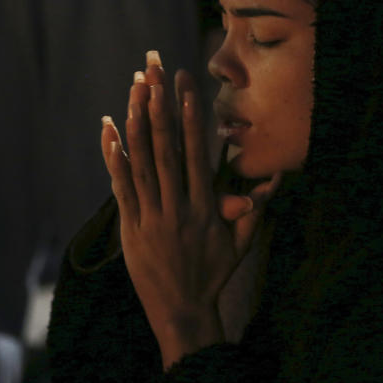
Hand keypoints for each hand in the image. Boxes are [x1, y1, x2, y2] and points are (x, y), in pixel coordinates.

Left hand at [101, 51, 279, 368]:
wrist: (183, 312)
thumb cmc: (214, 274)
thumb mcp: (241, 243)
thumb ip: (253, 209)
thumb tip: (272, 182)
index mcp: (204, 208)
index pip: (195, 153)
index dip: (189, 118)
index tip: (185, 87)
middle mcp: (176, 208)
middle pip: (165, 149)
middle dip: (159, 106)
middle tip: (154, 71)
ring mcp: (151, 218)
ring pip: (141, 164)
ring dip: (136, 123)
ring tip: (133, 89)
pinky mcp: (131, 229)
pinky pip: (121, 189)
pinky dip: (114, 159)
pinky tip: (109, 131)